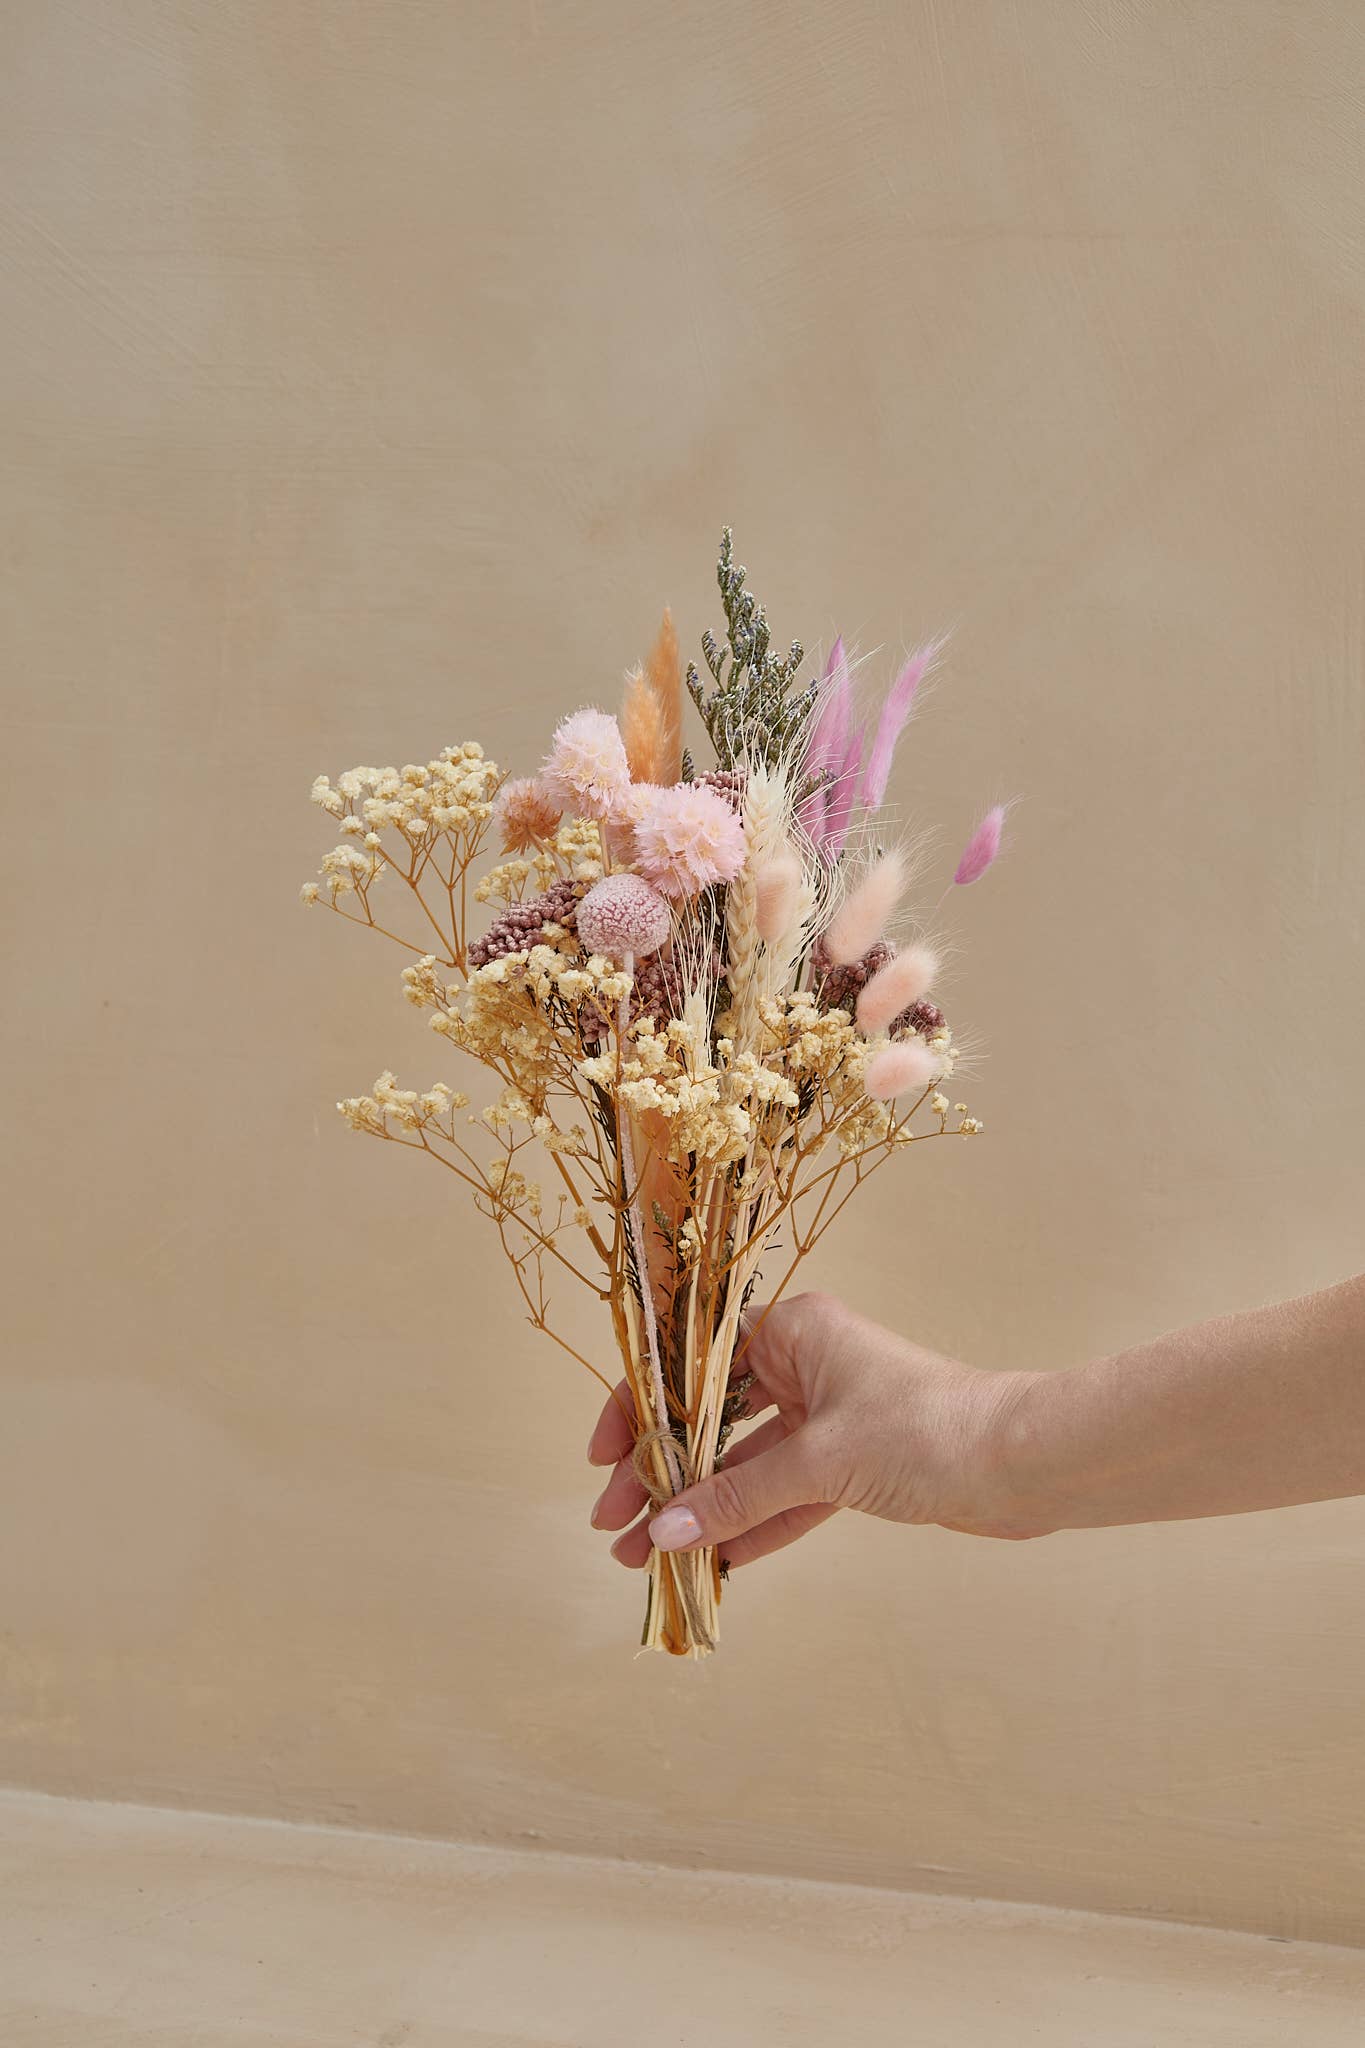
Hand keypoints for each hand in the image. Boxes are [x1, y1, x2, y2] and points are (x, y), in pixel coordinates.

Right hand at [586, 1290, 1043, 1569]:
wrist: (1020, 1465)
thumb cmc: (926, 1429)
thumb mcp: (820, 1460)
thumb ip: (737, 1498)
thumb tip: (662, 1531)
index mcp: (792, 1330)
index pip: (691, 1365)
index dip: (640, 1409)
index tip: (604, 1459)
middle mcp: (803, 1364)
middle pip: (709, 1420)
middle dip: (660, 1474)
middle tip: (612, 1525)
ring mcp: (826, 1417)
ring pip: (743, 1466)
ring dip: (696, 1511)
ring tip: (642, 1558)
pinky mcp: (850, 1465)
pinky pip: (781, 1497)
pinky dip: (747, 1528)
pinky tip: (706, 1564)